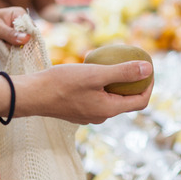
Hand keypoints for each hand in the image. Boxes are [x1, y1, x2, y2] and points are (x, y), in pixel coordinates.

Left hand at [0, 7, 30, 55]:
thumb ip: (9, 33)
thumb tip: (28, 39)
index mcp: (18, 15)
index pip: (32, 28)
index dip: (29, 39)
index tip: (21, 47)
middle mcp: (18, 26)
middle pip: (29, 41)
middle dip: (21, 49)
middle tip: (9, 51)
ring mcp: (13, 38)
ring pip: (22, 50)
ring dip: (14, 54)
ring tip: (1, 52)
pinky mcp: (8, 48)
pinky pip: (14, 56)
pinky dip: (9, 58)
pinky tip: (1, 57)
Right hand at [16, 61, 153, 123]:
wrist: (31, 95)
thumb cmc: (62, 83)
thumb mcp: (96, 73)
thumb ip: (123, 72)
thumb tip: (148, 69)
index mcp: (109, 109)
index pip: (140, 102)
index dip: (149, 86)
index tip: (148, 69)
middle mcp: (100, 116)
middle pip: (125, 101)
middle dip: (132, 83)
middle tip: (131, 63)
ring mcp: (87, 115)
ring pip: (109, 98)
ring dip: (114, 83)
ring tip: (110, 63)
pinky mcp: (76, 110)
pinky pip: (95, 98)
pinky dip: (99, 85)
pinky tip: (90, 70)